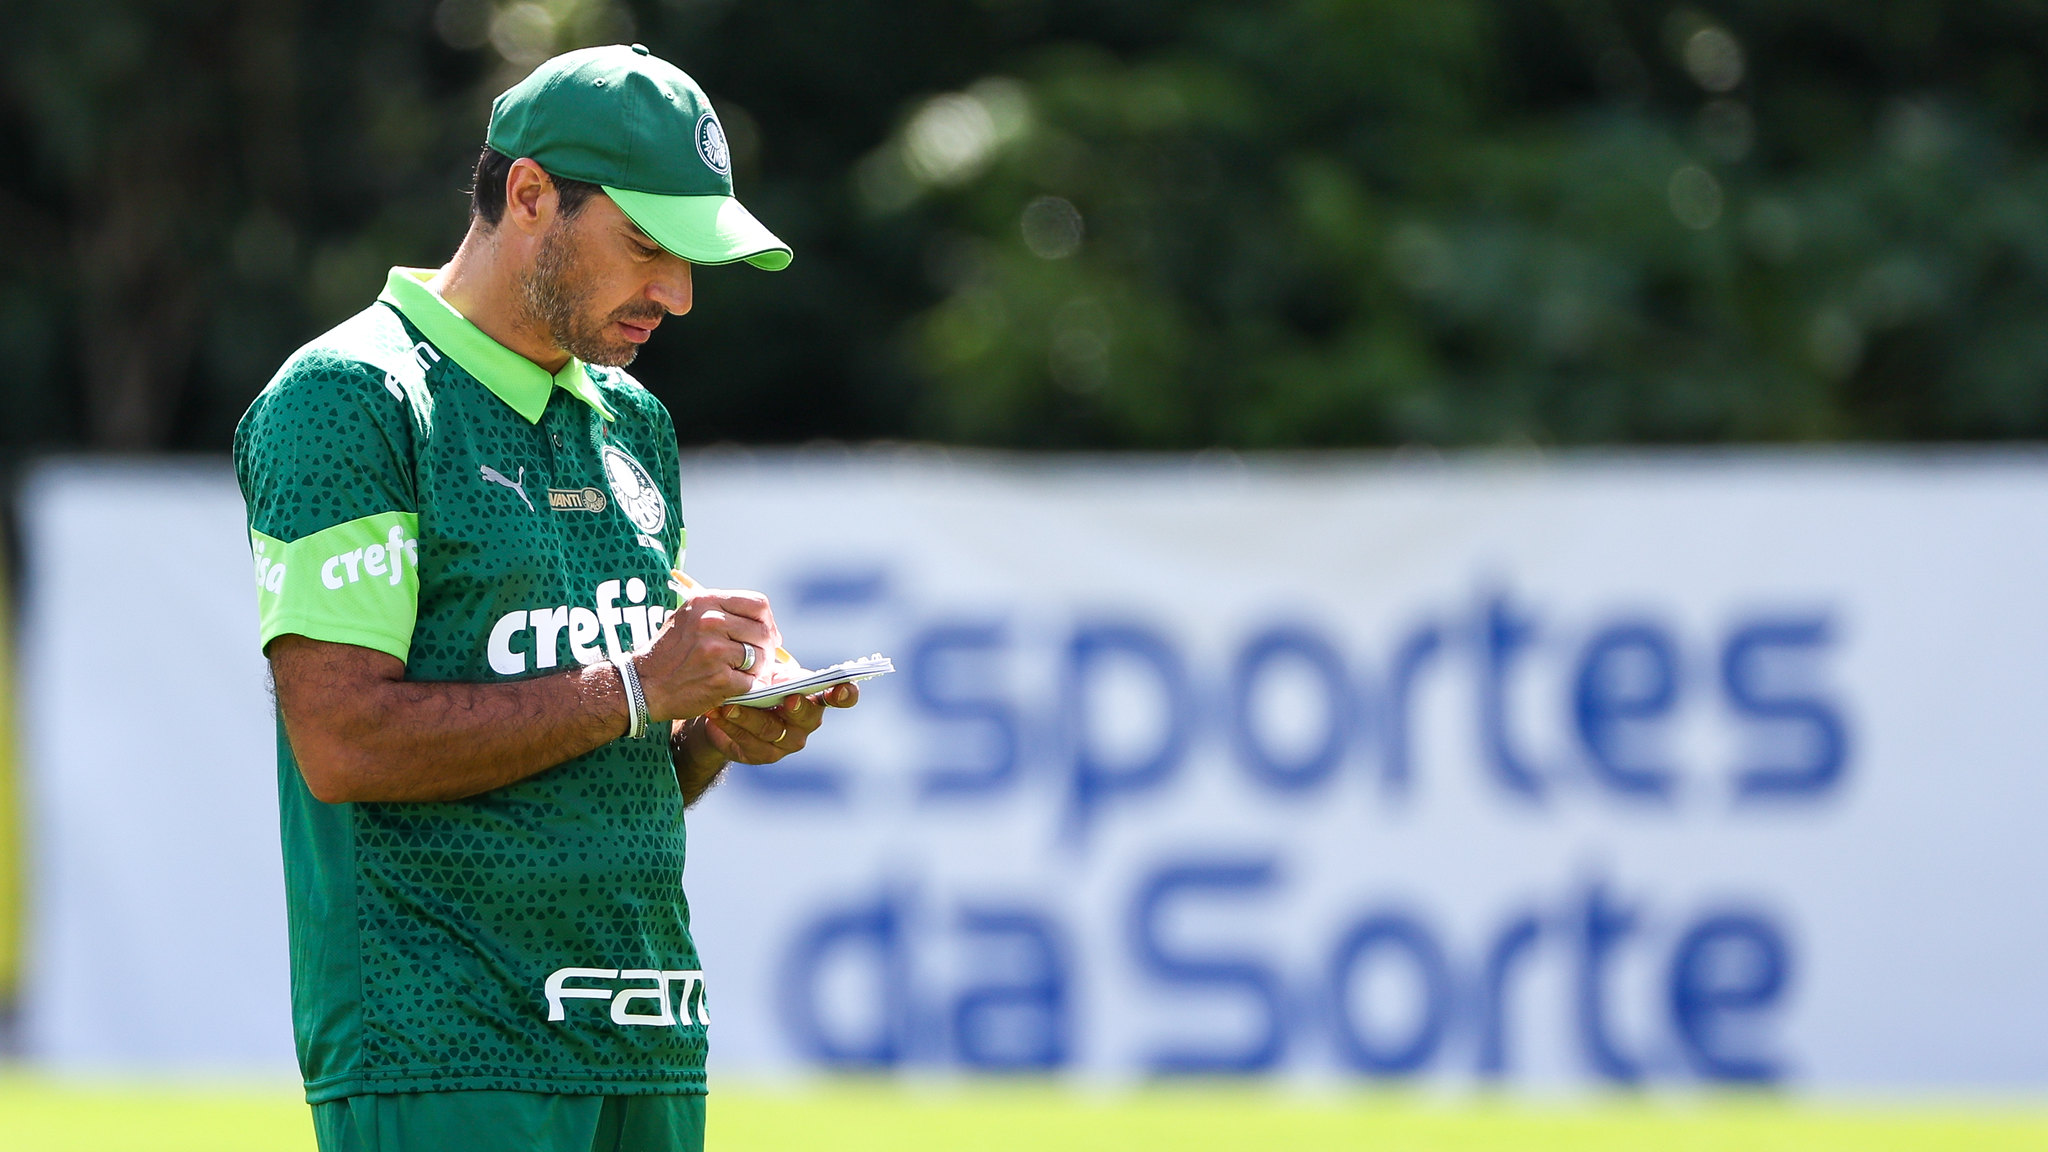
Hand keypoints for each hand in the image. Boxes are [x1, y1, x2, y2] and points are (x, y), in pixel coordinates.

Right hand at [634, 586, 782, 721]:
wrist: (643, 685)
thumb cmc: (670, 652)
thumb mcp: (689, 618)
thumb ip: (723, 613)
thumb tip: (766, 623)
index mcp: (706, 602)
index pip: (758, 604)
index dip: (767, 621)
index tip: (765, 635)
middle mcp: (710, 622)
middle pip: (763, 631)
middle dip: (765, 648)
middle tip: (758, 660)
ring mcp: (715, 651)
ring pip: (760, 657)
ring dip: (755, 669)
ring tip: (738, 672)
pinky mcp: (720, 678)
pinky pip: (751, 681)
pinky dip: (745, 686)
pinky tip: (729, 686)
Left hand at [702, 683, 859, 763]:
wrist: (726, 711)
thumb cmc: (756, 683)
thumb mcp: (769, 672)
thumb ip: (780, 672)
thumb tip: (783, 666)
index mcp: (815, 697)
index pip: (841, 697)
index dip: (846, 694)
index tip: (842, 688)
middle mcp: (807, 722)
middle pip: (808, 717)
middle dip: (797, 707)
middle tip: (788, 698)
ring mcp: (786, 741)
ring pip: (771, 730)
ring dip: (749, 716)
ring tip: (730, 704)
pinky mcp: (762, 754)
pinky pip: (747, 741)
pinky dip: (731, 726)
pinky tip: (717, 713)